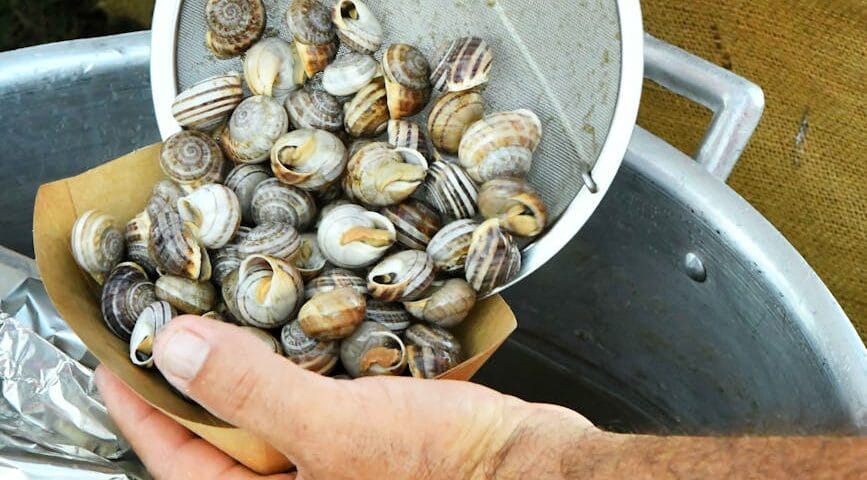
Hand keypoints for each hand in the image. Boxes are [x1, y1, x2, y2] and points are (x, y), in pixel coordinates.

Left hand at [96, 315, 594, 479]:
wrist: (536, 468)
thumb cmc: (448, 469)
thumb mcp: (335, 430)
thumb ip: (251, 392)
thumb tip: (175, 348)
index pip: (180, 463)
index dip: (142, 407)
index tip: (117, 356)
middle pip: (221, 434)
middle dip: (195, 377)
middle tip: (171, 317)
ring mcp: (336, 464)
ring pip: (271, 410)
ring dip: (250, 361)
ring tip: (226, 307)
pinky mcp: (371, 436)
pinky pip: (317, 396)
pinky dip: (304, 360)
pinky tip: (302, 319)